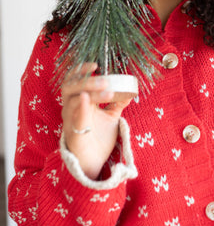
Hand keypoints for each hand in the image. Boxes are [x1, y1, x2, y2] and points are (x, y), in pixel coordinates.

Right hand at [62, 64, 131, 179]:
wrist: (95, 161)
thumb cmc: (99, 137)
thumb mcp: (111, 116)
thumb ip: (118, 102)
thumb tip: (131, 90)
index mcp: (79, 101)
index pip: (74, 80)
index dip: (81, 70)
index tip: (96, 64)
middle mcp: (71, 108)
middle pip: (69, 87)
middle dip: (86, 80)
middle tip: (105, 79)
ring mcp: (70, 121)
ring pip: (72, 101)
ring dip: (89, 92)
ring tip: (108, 92)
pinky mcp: (73, 134)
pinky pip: (74, 119)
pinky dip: (80, 108)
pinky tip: (86, 99)